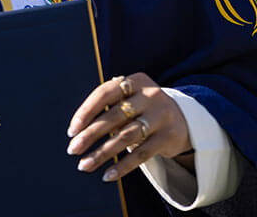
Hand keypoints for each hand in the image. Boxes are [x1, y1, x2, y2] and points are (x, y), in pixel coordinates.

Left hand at [66, 72, 191, 182]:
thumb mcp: (131, 99)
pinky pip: (141, 154)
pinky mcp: (168, 136)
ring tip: (84, 165)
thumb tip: (77, 132)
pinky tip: (107, 175)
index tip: (72, 130)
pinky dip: (122, 166)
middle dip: (90, 135)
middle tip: (73, 149)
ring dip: (102, 153)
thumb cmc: (144, 109)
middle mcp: (150, 95)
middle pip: (114, 116)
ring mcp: (161, 115)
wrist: (184, 120)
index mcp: (135, 81)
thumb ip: (109, 108)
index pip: (105, 93)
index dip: (86, 111)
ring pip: (126, 136)